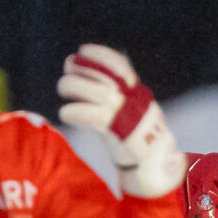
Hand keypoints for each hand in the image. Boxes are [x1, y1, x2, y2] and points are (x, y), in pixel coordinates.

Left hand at [58, 44, 184, 199]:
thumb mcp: (131, 112)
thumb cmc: (137, 140)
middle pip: (104, 78)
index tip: (83, 50)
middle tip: (67, 68)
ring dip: (74, 87)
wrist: (154, 167)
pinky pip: (92, 116)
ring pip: (96, 93)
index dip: (101, 55)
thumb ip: (115, 95)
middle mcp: (135, 102)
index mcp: (138, 94)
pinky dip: (74, 112)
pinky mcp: (118, 134)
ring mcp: (128, 118)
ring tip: (63, 90)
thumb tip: (87, 76)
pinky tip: (66, 113)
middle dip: (82, 70)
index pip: (121, 66)